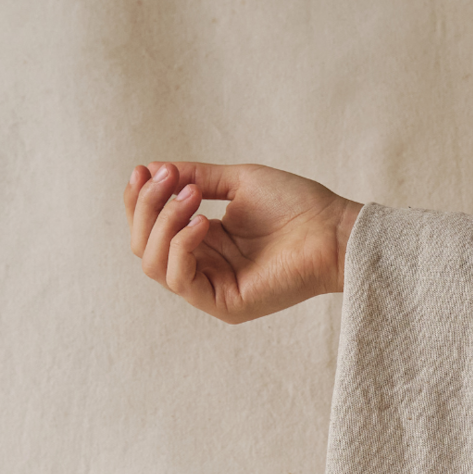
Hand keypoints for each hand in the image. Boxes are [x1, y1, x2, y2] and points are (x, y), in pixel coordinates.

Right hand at [124, 161, 362, 322]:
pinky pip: (180, 280)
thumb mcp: (238, 182)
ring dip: (163, 223)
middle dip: (147, 207)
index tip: (145, 168)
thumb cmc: (298, 206)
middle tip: (171, 179)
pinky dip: (181, 246)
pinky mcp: (226, 305)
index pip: (150, 229)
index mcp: (206, 243)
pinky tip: (204, 223)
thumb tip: (153, 167)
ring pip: (155, 265)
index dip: (138, 199)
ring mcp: (214, 289)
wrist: (334, 230)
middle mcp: (206, 268)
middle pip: (144, 247)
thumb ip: (196, 177)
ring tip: (192, 198)